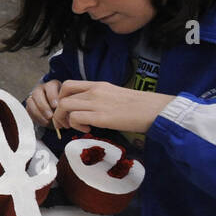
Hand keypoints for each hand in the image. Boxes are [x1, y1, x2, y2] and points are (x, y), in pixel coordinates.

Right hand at [25, 80, 62, 127]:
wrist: (60, 112)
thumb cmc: (66, 105)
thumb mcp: (69, 102)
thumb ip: (66, 103)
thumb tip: (64, 110)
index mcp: (53, 85)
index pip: (50, 87)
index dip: (52, 96)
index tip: (56, 106)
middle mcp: (41, 89)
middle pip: (37, 93)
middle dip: (43, 106)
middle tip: (50, 116)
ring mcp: (34, 97)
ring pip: (30, 101)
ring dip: (38, 112)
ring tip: (47, 121)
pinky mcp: (29, 105)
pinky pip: (28, 110)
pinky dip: (36, 117)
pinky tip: (44, 123)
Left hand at [54, 80, 174, 134]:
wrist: (157, 110)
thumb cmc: (141, 106)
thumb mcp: (115, 96)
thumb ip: (100, 99)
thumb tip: (88, 110)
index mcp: (99, 85)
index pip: (68, 85)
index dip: (61, 98)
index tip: (66, 110)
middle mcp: (95, 91)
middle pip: (62, 97)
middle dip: (58, 112)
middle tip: (66, 123)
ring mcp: (97, 103)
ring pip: (64, 106)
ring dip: (65, 119)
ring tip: (76, 127)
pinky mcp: (101, 117)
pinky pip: (75, 118)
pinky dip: (76, 125)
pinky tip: (88, 129)